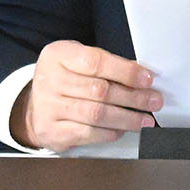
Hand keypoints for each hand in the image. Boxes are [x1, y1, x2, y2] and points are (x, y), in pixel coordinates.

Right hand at [13, 41, 161, 150]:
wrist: (35, 104)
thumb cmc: (66, 78)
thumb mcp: (79, 60)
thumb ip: (107, 65)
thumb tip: (142, 77)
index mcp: (58, 56)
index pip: (96, 62)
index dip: (126, 72)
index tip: (148, 79)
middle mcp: (49, 81)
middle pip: (100, 91)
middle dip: (134, 98)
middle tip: (154, 101)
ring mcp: (47, 108)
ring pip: (95, 115)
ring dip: (127, 118)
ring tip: (145, 119)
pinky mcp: (50, 131)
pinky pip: (86, 133)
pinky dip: (109, 133)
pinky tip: (122, 129)